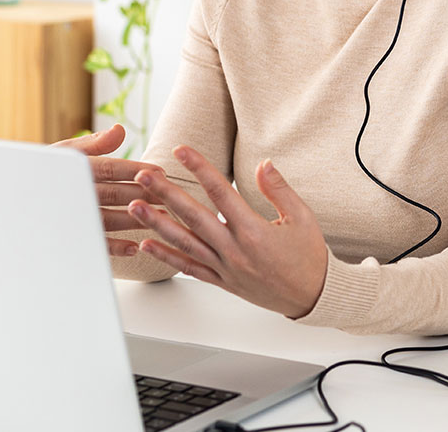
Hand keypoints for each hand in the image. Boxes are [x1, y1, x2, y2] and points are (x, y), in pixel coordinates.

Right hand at [53, 124, 161, 256]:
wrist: (6, 201)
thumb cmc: (40, 172)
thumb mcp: (62, 152)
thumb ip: (92, 144)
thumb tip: (120, 130)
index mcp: (73, 170)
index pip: (108, 168)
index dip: (135, 170)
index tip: (159, 171)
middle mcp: (73, 193)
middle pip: (114, 193)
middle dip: (144, 194)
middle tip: (170, 195)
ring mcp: (71, 217)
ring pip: (109, 218)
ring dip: (137, 219)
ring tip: (162, 218)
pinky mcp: (67, 237)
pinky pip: (94, 243)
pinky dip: (115, 246)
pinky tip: (135, 246)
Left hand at [128, 145, 328, 318]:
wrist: (313, 298)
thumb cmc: (309, 257)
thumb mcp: (302, 217)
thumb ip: (279, 189)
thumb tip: (263, 163)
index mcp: (254, 231)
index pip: (220, 191)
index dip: (199, 168)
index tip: (181, 150)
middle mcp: (234, 250)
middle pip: (193, 216)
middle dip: (165, 193)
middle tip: (142, 176)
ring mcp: (225, 268)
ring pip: (184, 243)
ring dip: (157, 223)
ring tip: (134, 206)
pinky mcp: (221, 282)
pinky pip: (188, 268)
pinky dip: (165, 257)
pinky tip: (147, 244)